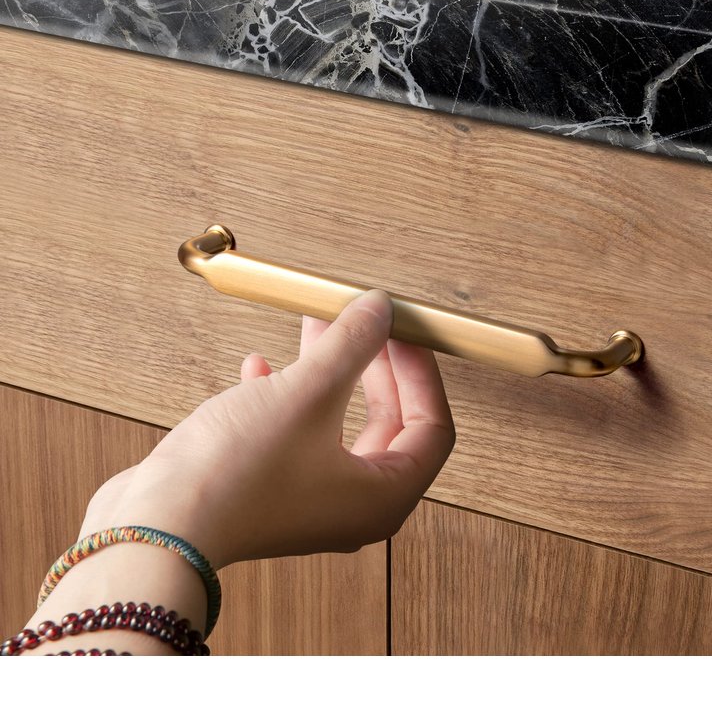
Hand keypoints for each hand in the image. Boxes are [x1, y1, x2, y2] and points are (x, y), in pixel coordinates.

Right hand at [80, 290, 455, 568]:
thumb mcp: (306, 393)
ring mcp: (310, 501)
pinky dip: (285, 398)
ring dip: (328, 374)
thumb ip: (351, 346)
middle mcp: (353, 506)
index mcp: (383, 496)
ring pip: (337, 423)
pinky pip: (295, 434)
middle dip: (374, 366)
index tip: (405, 332)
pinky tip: (259, 368)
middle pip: (388, 423)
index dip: (422, 372)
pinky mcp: (269, 491)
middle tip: (365, 323)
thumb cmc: (235, 476)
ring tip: (315, 328)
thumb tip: (380, 309)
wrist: (153, 527)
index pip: (432, 427)